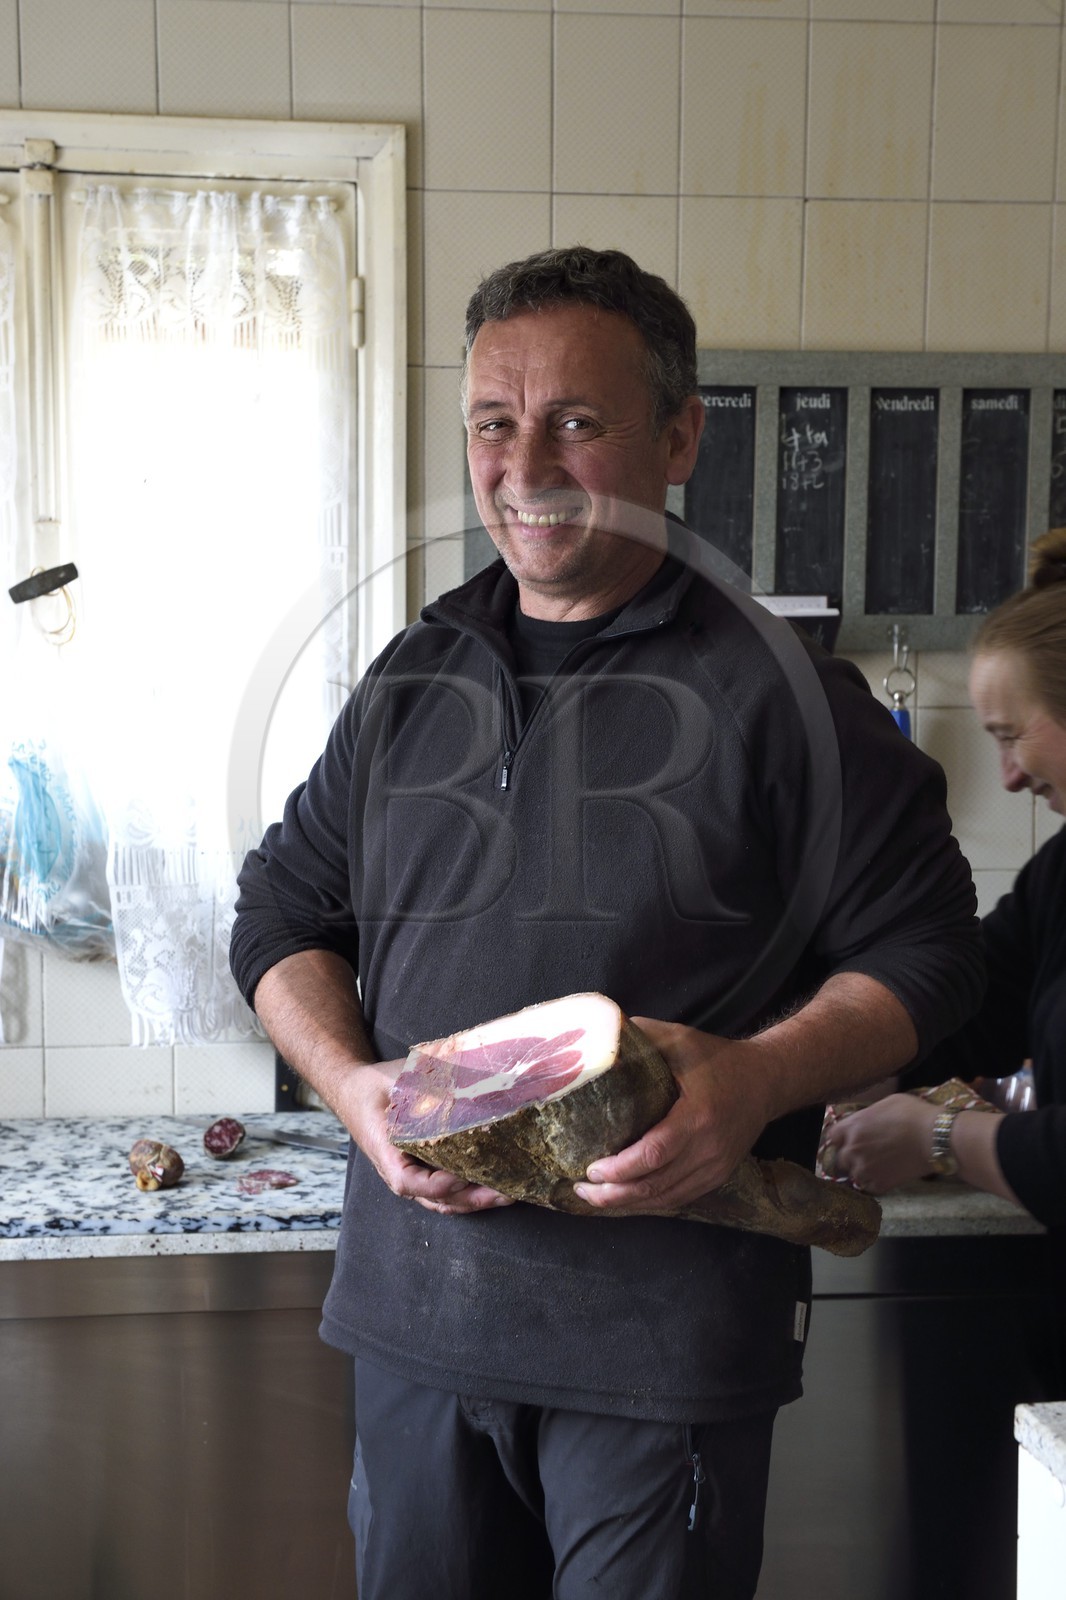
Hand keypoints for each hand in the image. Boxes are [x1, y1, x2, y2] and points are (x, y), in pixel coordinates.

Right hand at [334, 1057, 512, 1215]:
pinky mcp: (422, 1170)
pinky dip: (469, 1193)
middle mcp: (398, 1171)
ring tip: (509, 1194)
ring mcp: (411, 1174)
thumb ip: (425, 1084)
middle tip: (505, 1192)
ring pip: (443, 1200)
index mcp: (385, 1150)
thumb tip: (468, 1080)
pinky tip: (495, 1186)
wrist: (354, 1091)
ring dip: (475, 1201)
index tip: (461, 1174)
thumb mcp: (396, 1078)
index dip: (436, 1184)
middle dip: (471, 1199)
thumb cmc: (374, 1085)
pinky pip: (445, 1191)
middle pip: (434, 1199)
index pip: (408, 1181)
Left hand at [572, 1018, 771, 1212]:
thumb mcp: (680, 1039)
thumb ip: (640, 1037)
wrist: (766, 1080)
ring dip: (628, 1203)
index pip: (653, 1154)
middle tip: (581, 1189)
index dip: (619, 1168)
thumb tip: (596, 1039)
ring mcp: (716, 1167)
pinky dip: (650, 1203)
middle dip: (614, 1194)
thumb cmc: (718, 1058)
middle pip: (655, 1185)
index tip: (590, 1168)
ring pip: (666, 1198)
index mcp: (698, 1116)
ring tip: (595, 1197)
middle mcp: (709, 1149)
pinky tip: (626, 1199)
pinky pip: (679, 1198)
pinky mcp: (718, 1176)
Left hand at [819, 1094, 936, 1193]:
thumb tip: (867, 1120)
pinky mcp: (880, 1184)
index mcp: (851, 1127)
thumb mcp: (886, 1104)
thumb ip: (869, 1115)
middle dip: (851, 1156)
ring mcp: (865, 1169)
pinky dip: (876, 1183)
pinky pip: (870, 1187)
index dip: (841, 1138)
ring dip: (863, 1171)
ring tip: (879, 1166)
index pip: (832, 1137)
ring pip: (854, 1175)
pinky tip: (887, 1175)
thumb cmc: (912, 1114)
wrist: (933, 1137)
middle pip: (841, 1158)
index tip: (849, 1139)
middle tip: (866, 1154)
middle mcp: (852, 1149)